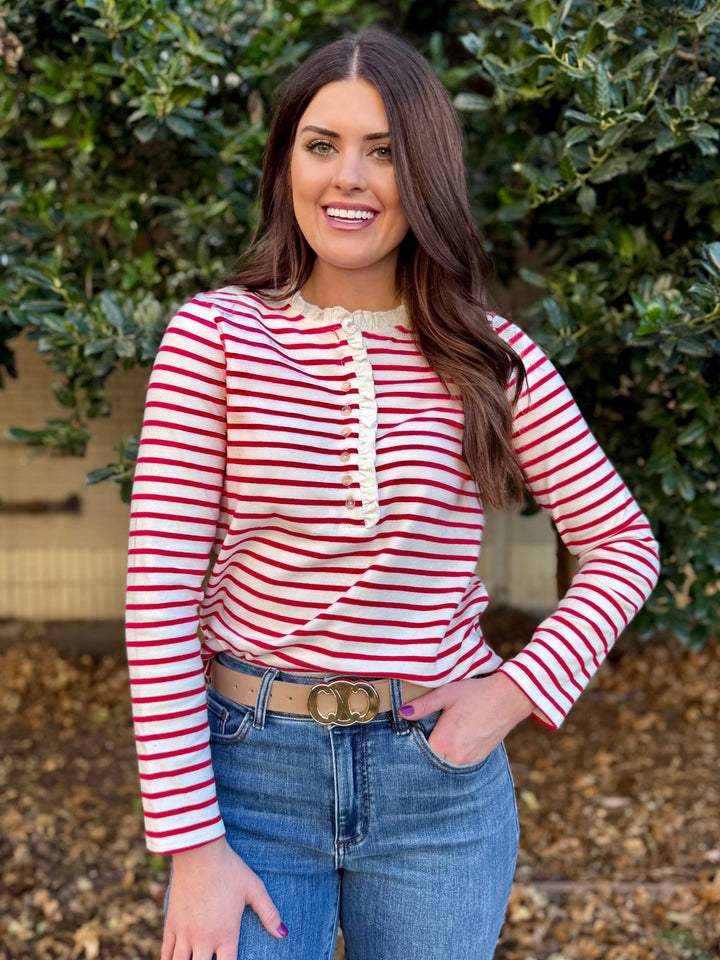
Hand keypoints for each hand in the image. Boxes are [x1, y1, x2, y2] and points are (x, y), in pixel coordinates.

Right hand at [161, 835, 286, 959]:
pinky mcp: (171, 924)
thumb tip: (284, 934)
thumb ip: (269, 914)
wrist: (199, 853)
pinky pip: (166, 952)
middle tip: (212, 959)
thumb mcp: (254, 889)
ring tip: (195, 959)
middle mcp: (204, 939)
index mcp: (226, 933)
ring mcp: (185, 933)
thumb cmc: (230, 869)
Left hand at [399, 672, 533, 765]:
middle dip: (426, 749)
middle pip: (431, 760)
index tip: (414, 731)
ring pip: (445, 762)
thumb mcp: (446, 694)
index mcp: (444, 741)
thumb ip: (422, 705)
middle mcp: (455, 757)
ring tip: (443, 734)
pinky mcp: (478, 759)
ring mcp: (468, 761)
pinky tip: (456, 738)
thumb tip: (402, 713)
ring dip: (441, 752)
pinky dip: (454, 754)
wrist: (508, 699)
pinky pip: (459, 762)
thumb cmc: (476, 694)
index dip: (413, 742)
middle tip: (428, 731)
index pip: (418, 752)